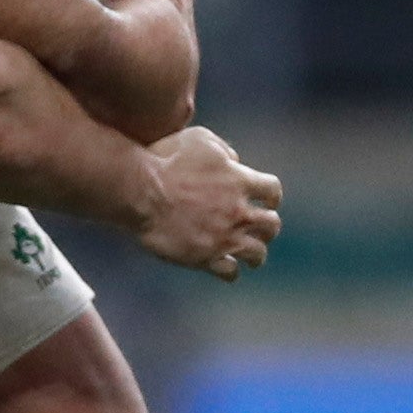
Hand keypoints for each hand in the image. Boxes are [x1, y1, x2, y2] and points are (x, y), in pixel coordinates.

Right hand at [136, 126, 282, 280]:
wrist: (139, 190)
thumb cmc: (164, 159)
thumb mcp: (199, 139)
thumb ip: (224, 150)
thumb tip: (235, 161)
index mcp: (240, 181)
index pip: (272, 190)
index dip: (272, 196)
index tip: (267, 201)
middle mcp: (238, 212)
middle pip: (271, 224)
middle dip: (268, 227)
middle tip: (260, 229)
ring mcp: (223, 237)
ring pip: (257, 253)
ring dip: (256, 254)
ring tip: (251, 257)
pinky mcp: (205, 257)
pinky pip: (229, 272)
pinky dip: (231, 271)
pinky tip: (226, 268)